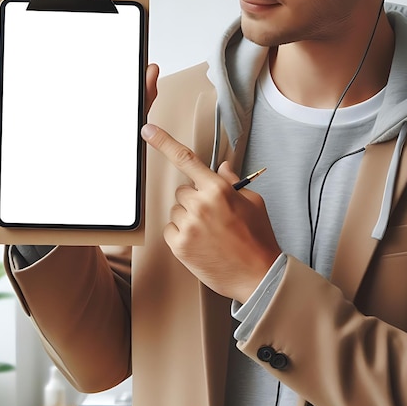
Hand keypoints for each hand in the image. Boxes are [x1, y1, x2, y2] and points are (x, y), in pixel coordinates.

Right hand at [0, 25, 160, 130]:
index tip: (15, 22)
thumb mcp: (125, 113)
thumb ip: (140, 92)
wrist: (90, 173)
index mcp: (54, 88)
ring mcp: (18, 115)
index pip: (35, 59)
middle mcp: (32, 98)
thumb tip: (151, 68)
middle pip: (8, 69)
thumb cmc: (103, 140)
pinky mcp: (11, 134)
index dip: (22, 40)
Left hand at [141, 123, 280, 302]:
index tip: (148, 130)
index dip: (164, 142)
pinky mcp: (179, 245)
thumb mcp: (253, 202)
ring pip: (176, 210)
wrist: (258, 275)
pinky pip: (170, 229)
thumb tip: (221, 168)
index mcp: (218, 189)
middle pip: (182, 191)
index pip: (186, 159)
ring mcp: (188, 225)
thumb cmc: (258, 238)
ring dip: (188, 217)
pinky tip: (201, 242)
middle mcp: (200, 204)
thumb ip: (232, 182)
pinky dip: (181, 233)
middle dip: (194, 199)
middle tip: (213, 215)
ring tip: (210, 232)